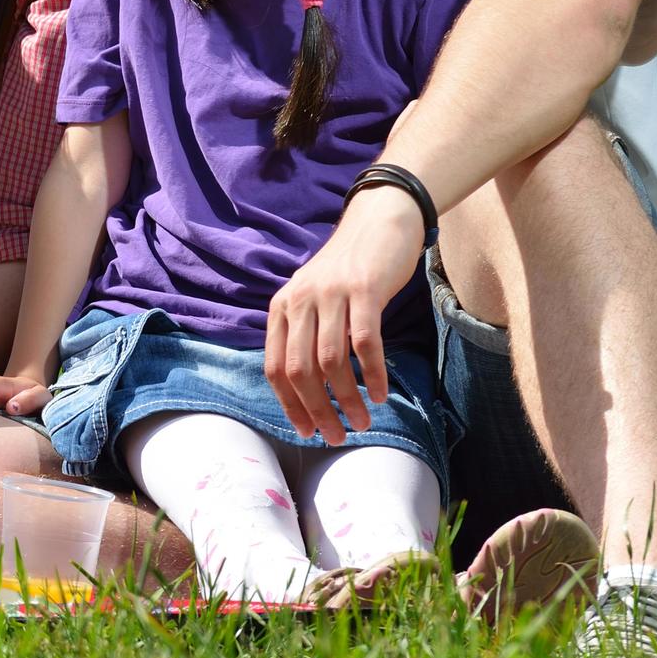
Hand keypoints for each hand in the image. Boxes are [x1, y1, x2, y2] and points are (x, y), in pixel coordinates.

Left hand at [263, 190, 425, 443]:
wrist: (378, 222)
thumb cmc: (348, 271)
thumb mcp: (314, 299)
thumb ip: (307, 335)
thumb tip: (311, 393)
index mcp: (282, 307)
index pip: (276, 366)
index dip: (290, 404)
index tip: (308, 431)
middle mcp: (300, 300)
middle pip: (300, 369)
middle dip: (317, 409)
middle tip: (336, 435)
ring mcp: (331, 294)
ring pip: (331, 361)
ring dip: (347, 399)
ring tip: (362, 422)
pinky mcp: (363, 290)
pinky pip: (365, 342)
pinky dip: (372, 374)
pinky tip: (381, 394)